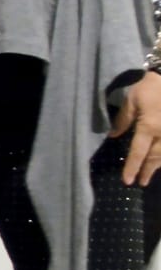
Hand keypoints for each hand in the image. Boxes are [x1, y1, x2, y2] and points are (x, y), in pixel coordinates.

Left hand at [109, 70, 160, 186]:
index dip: (132, 167)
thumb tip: (113, 136)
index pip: (138, 151)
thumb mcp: (131, 101)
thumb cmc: (148, 87)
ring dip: (157, 166)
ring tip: (149, 175)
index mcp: (149, 127)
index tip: (128, 180)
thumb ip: (122, 120)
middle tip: (140, 182)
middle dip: (147, 170)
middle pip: (154, 157)